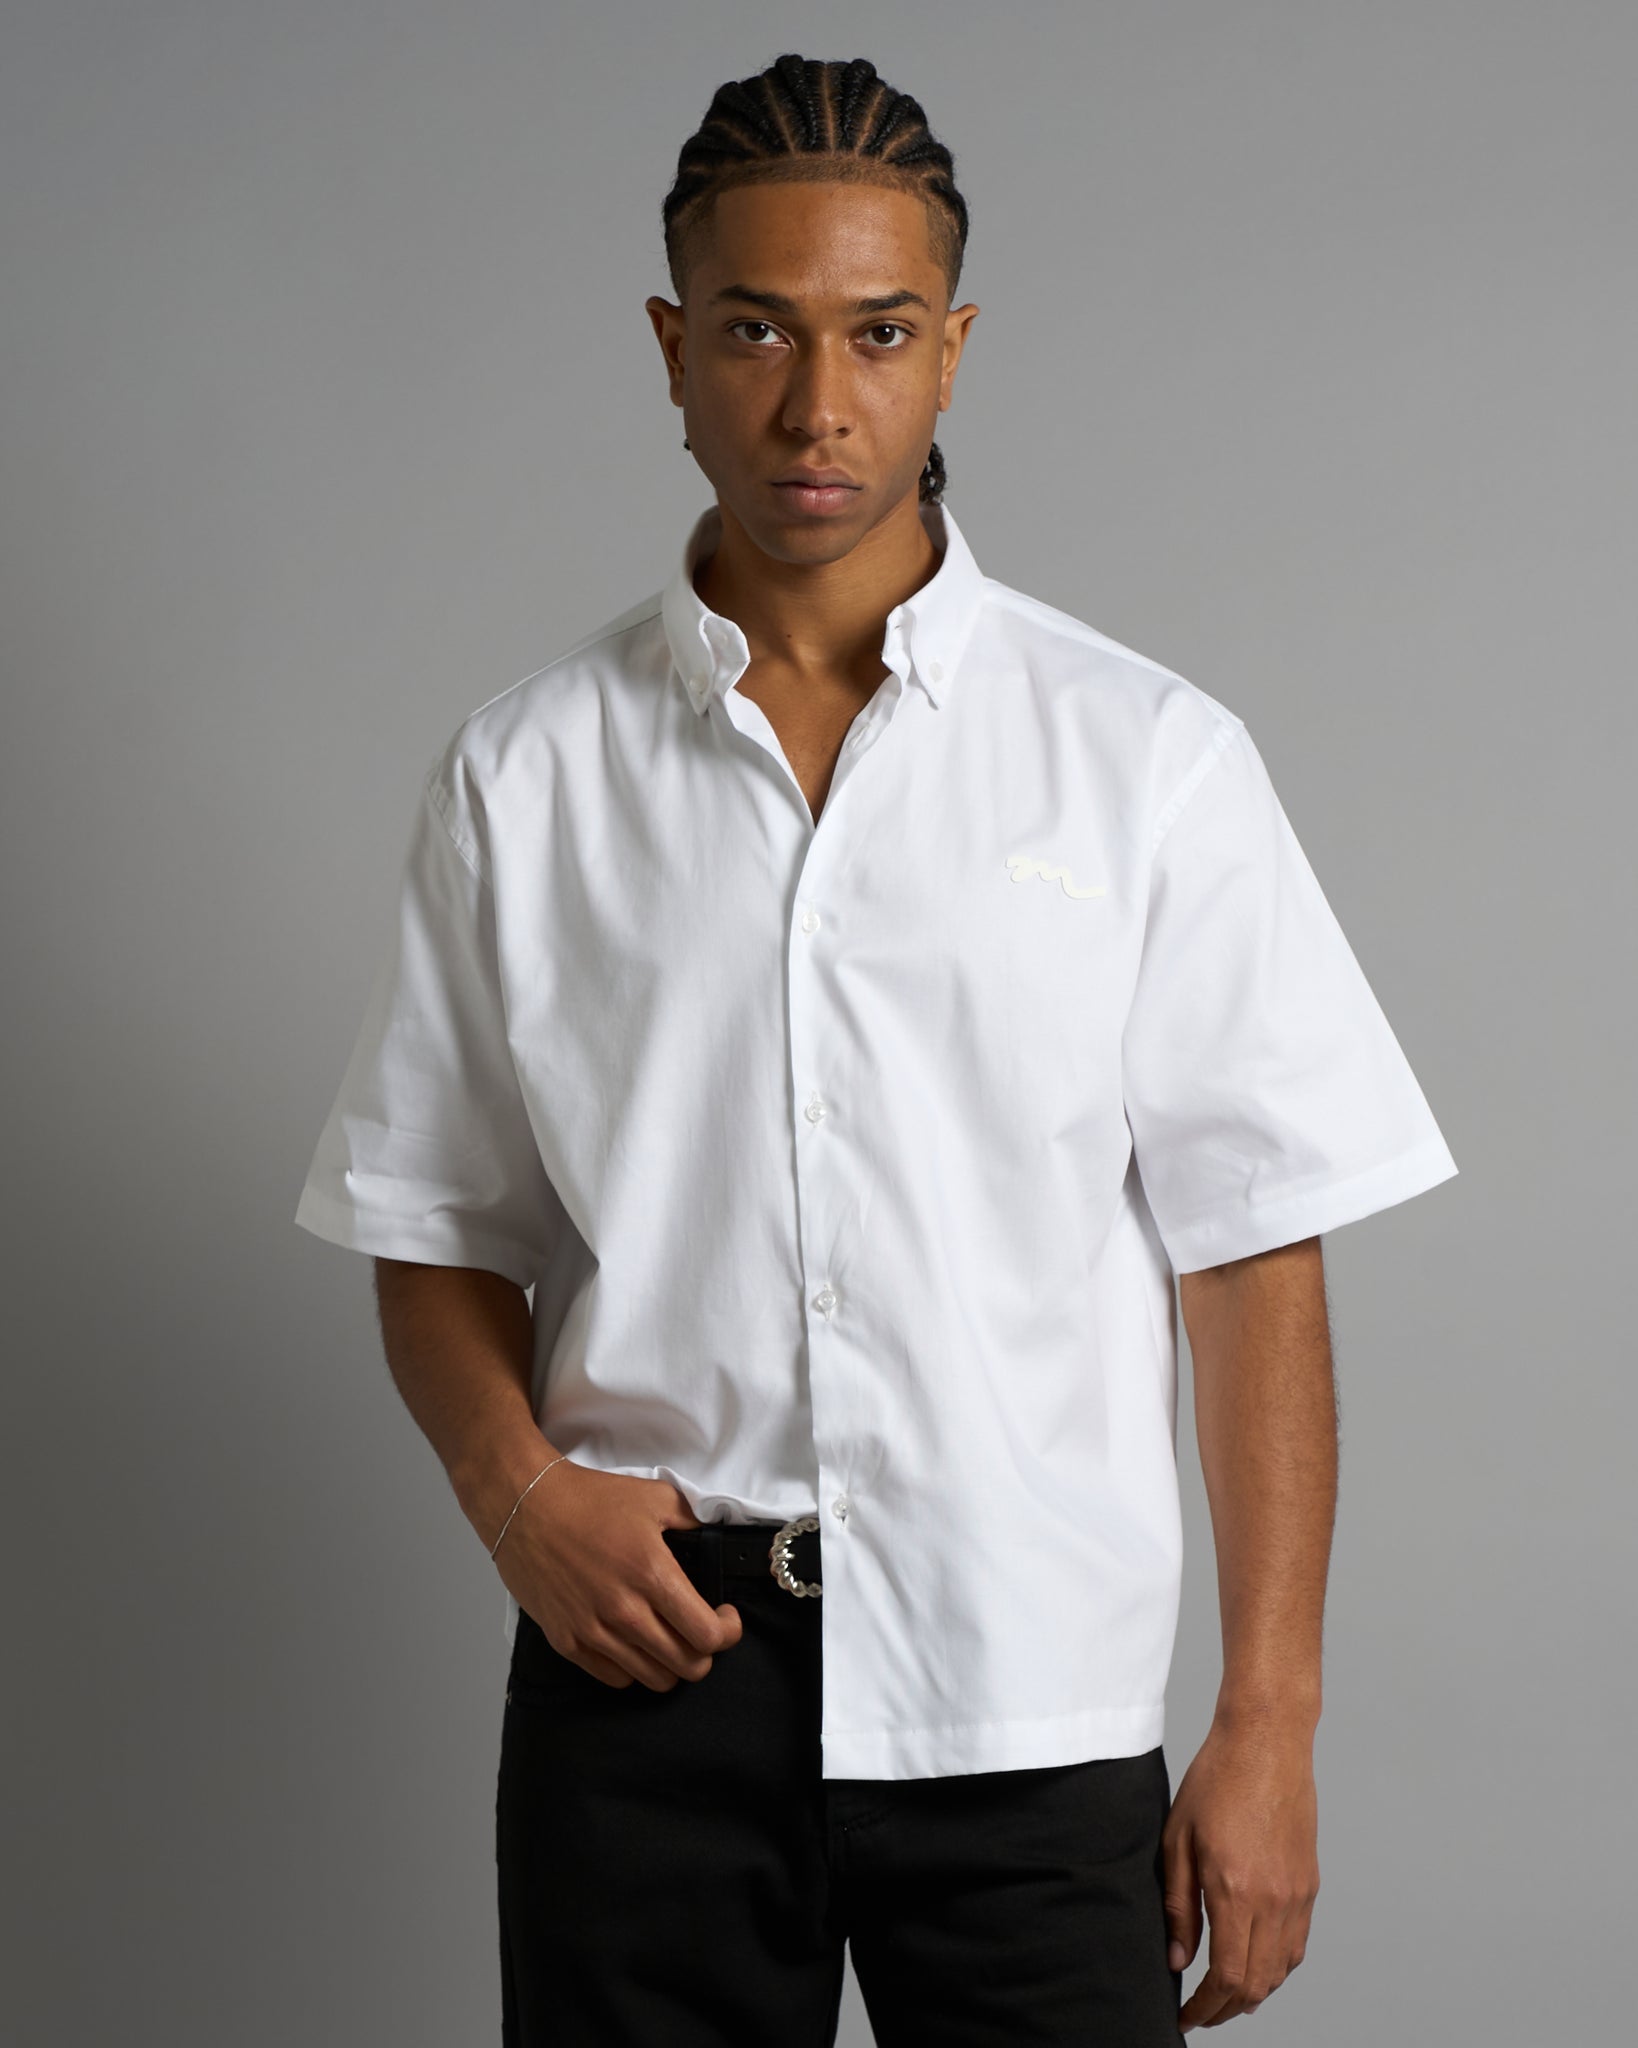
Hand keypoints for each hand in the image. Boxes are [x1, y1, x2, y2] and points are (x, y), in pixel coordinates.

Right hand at [493, 1464, 742, 1690]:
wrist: (526, 1504)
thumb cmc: (587, 1499)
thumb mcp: (654, 1498)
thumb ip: (693, 1520)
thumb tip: (716, 1537)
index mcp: (651, 1574)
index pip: (708, 1635)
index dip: (727, 1631)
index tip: (724, 1617)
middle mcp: (624, 1610)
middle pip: (687, 1666)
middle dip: (704, 1652)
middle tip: (699, 1629)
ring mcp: (593, 1631)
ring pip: (653, 1679)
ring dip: (670, 1663)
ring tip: (668, 1638)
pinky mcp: (567, 1641)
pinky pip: (614, 1678)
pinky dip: (633, 1667)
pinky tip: (633, 1642)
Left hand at [1162, 1714, 1320, 2029]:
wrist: (1266, 1742)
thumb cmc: (1217, 1780)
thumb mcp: (1178, 1838)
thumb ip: (1179, 1905)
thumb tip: (1178, 1959)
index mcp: (1236, 1890)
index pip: (1227, 1976)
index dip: (1205, 2007)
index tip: (1185, 2017)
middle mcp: (1274, 1901)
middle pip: (1257, 1984)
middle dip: (1226, 2008)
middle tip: (1201, 2012)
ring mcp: (1297, 1894)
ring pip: (1281, 1970)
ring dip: (1253, 1991)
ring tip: (1224, 1993)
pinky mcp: (1309, 1884)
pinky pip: (1297, 1944)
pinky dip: (1276, 1966)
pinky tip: (1255, 1961)